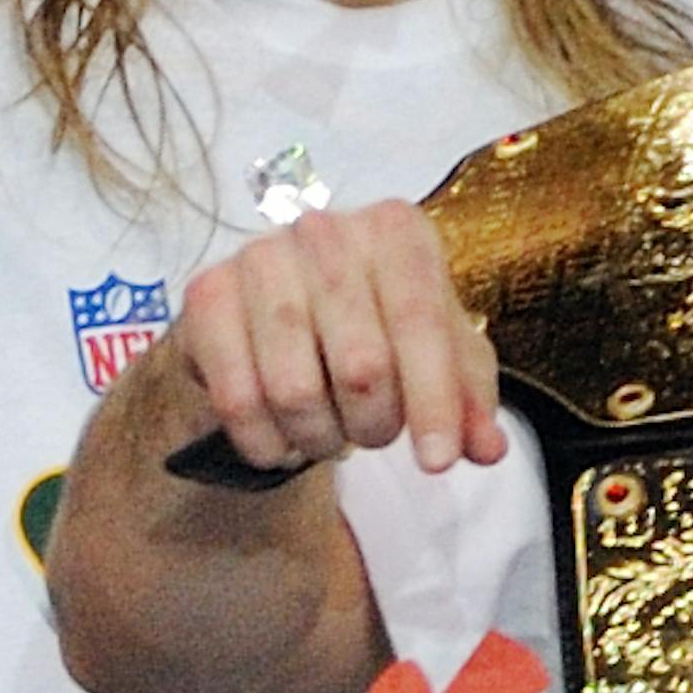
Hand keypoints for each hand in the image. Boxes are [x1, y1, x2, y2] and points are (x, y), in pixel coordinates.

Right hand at [176, 200, 506, 476]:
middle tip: (373, 434)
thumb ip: (467, 399)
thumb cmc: (372, 324)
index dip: (434, 400)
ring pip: (295, 390)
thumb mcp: (434, 351)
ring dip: (320, 437)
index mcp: (396, 229)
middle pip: (362, 365)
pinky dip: (267, 443)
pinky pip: (237, 400)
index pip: (421, 323)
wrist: (270, 309)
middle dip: (375, 424)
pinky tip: (282, 440)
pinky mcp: (205, 294)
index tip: (438, 463)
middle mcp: (326, 230)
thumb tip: (487, 449)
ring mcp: (259, 258)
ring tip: (329, 433)